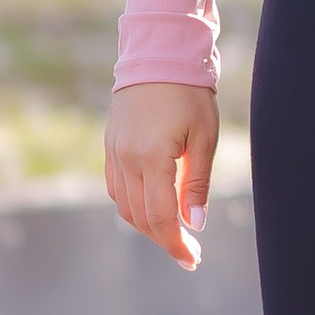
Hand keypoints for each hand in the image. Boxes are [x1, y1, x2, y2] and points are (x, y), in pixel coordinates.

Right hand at [103, 81, 219, 270]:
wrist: (158, 54)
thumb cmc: (189, 94)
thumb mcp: (204, 138)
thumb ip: (196, 183)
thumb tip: (196, 223)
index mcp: (151, 159)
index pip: (161, 217)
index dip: (177, 244)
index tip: (193, 259)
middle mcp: (125, 160)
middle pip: (140, 218)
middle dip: (165, 239)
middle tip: (190, 251)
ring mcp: (114, 153)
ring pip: (124, 206)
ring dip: (148, 225)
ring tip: (174, 232)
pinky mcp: (110, 146)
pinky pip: (116, 188)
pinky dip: (132, 205)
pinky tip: (153, 207)